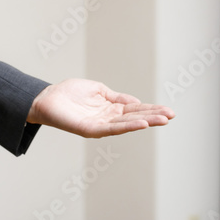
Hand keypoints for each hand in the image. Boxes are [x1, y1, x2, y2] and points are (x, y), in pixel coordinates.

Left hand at [26, 78, 174, 137]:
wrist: (48, 98)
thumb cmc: (70, 93)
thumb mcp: (99, 90)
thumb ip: (117, 97)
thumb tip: (136, 101)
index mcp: (111, 109)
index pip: (136, 109)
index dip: (152, 109)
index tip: (169, 110)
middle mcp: (108, 119)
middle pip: (135, 118)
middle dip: (154, 117)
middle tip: (172, 116)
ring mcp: (100, 125)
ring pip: (127, 124)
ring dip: (145, 122)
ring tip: (162, 120)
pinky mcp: (90, 129)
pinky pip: (111, 128)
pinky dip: (127, 126)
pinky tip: (141, 124)